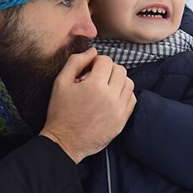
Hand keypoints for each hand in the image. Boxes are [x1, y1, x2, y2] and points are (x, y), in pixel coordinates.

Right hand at [40, 48, 135, 162]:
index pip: (106, 61)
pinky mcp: (122, 121)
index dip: (97, 61)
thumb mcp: (60, 82)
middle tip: (97, 77)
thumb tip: (92, 51)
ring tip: (105, 87)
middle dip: (108, 70)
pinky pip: (132, 100)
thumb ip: (76, 62)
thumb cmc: (60, 112)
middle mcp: (110, 97)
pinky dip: (124, 95)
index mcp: (95, 86)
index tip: (90, 69)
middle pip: (120, 70)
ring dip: (118, 81)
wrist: (65, 142)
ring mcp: (118, 110)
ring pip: (129, 84)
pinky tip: (112, 98)